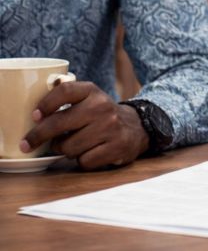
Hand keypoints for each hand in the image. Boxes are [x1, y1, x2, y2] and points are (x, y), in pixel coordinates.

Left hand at [21, 81, 149, 169]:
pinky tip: (89, 152)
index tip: (34, 116)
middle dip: (38, 136)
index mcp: (92, 91)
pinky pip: (84, 161)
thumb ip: (65, 97)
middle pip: (59, 123)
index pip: (65, 91)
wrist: (136, 127)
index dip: (46, 104)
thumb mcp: (88, 99)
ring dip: (64, 150)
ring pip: (68, 147)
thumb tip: (32, 104)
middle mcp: (103, 107)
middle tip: (27, 144)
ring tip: (73, 145)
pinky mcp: (117, 147)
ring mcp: (111, 127)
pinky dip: (82, 160)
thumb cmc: (100, 115)